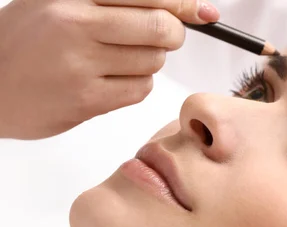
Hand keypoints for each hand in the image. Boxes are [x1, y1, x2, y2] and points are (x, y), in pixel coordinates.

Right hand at [0, 0, 218, 139]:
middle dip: (172, 34)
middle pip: (160, 28)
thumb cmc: (25, 43)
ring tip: (119, 59)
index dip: (183, 3)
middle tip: (163, 36)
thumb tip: (176, 7)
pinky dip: (136, 84)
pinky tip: (111, 80)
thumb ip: (110, 1)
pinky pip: (139, 90)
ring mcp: (80, 64)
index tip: (205, 12)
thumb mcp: (55, 2)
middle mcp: (74, 23)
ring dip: (149, 61)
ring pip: (153, 62)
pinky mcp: (86, 100)